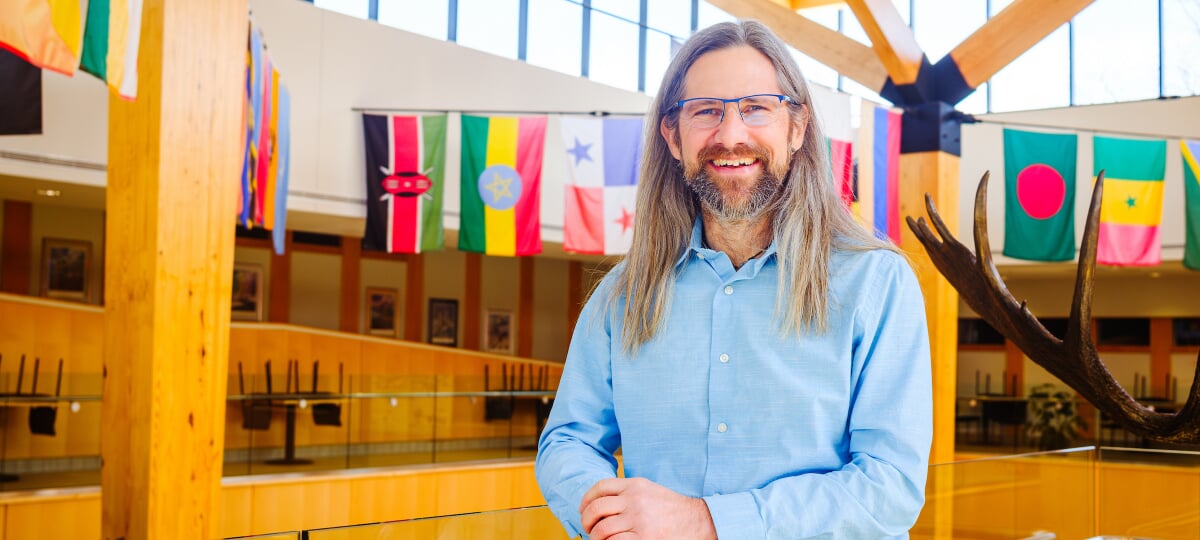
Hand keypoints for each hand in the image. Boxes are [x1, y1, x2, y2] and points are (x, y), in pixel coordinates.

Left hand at [579, 477, 716, 539]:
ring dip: (595, 537)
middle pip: (596, 509)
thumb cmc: (673, 508)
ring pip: (602, 529)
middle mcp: (634, 499)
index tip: (583, 510)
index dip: (586, 500)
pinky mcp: (643, 537)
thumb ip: (628, 492)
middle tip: (588, 529)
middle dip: (586, 521)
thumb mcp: (650, 490)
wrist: (698, 521)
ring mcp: (638, 519)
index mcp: (635, 485)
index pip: (600, 487)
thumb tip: (602, 503)